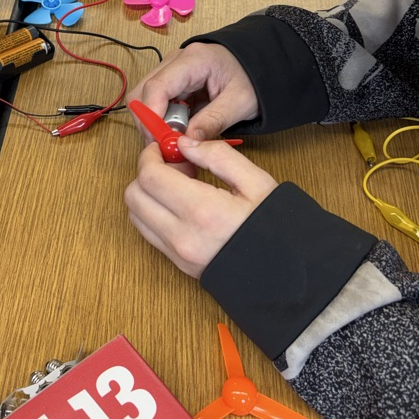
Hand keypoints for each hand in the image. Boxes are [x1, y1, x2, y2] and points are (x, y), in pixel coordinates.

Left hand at [124, 138, 276, 277]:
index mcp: (202, 210)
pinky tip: (181, 205)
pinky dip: (153, 213)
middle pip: (134, 196)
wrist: (285, 274)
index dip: (149, 156)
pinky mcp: (178, 263)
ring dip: (148, 194)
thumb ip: (217, 155)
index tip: (162, 147)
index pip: (149, 177)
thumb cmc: (275, 227)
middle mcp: (182, 235)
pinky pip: (148, 233)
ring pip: (136, 215)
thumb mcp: (255, 181)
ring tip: (179, 187)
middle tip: (174, 166)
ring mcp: (177, 253)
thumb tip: (185, 144)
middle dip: (146, 173)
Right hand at [128, 43, 259, 140]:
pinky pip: (157, 104)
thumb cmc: (253, 78)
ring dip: (156, 123)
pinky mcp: (173, 83)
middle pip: (142, 93)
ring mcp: (171, 71)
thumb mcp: (240, 102)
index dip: (152, 117)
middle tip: (168, 145)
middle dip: (150, 123)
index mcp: (193, 60)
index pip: (157, 87)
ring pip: (145, 100)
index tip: (160, 142)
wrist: (261, 66)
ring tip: (180, 138)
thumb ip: (213, 121)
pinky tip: (181, 130)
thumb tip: (186, 142)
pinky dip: (164, 121)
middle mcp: (175, 62)